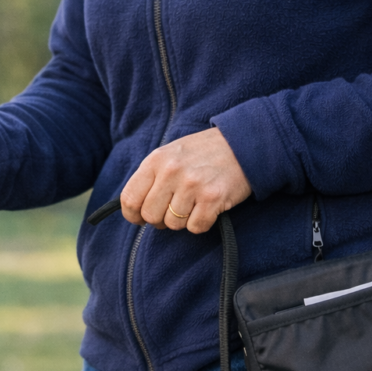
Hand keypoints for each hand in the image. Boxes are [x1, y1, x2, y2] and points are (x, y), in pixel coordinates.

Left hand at [120, 127, 251, 233]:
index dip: (133, 215)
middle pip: (150, 216)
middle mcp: (171, 171)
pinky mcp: (212, 198)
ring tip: (194, 203)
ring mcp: (192, 185)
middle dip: (160, 220)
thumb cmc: (202, 153)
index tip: (140, 219)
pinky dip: (201, 223)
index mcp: (155, 160)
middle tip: (173, 211)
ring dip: (183, 220)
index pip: (129, 199)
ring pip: (173, 224)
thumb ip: (151, 177)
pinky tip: (207, 208)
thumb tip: (135, 209)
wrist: (242, 144)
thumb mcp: (170, 155)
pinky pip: (195, 227)